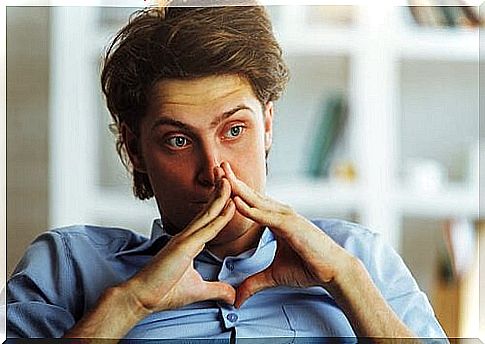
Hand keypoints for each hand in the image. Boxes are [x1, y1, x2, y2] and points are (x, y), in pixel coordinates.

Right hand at [121, 175, 236, 314]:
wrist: (140, 298)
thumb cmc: (163, 291)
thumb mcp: (198, 290)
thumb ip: (217, 290)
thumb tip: (232, 296)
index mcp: (189, 242)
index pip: (209, 218)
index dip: (220, 203)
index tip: (232, 191)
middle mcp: (187, 236)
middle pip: (209, 209)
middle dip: (220, 191)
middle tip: (230, 174)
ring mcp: (184, 239)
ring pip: (208, 214)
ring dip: (221, 196)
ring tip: (231, 179)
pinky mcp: (183, 247)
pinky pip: (206, 230)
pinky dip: (220, 217)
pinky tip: (231, 206)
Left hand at [220, 162, 354, 307]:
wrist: (332, 272)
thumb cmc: (308, 268)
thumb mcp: (273, 275)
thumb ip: (253, 283)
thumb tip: (238, 299)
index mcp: (276, 219)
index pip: (251, 202)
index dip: (235, 192)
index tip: (219, 181)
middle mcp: (280, 213)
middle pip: (251, 195)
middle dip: (233, 181)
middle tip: (217, 166)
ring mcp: (286, 217)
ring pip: (256, 201)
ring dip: (238, 189)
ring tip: (221, 176)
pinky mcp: (291, 226)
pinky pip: (266, 216)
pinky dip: (250, 209)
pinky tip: (236, 201)